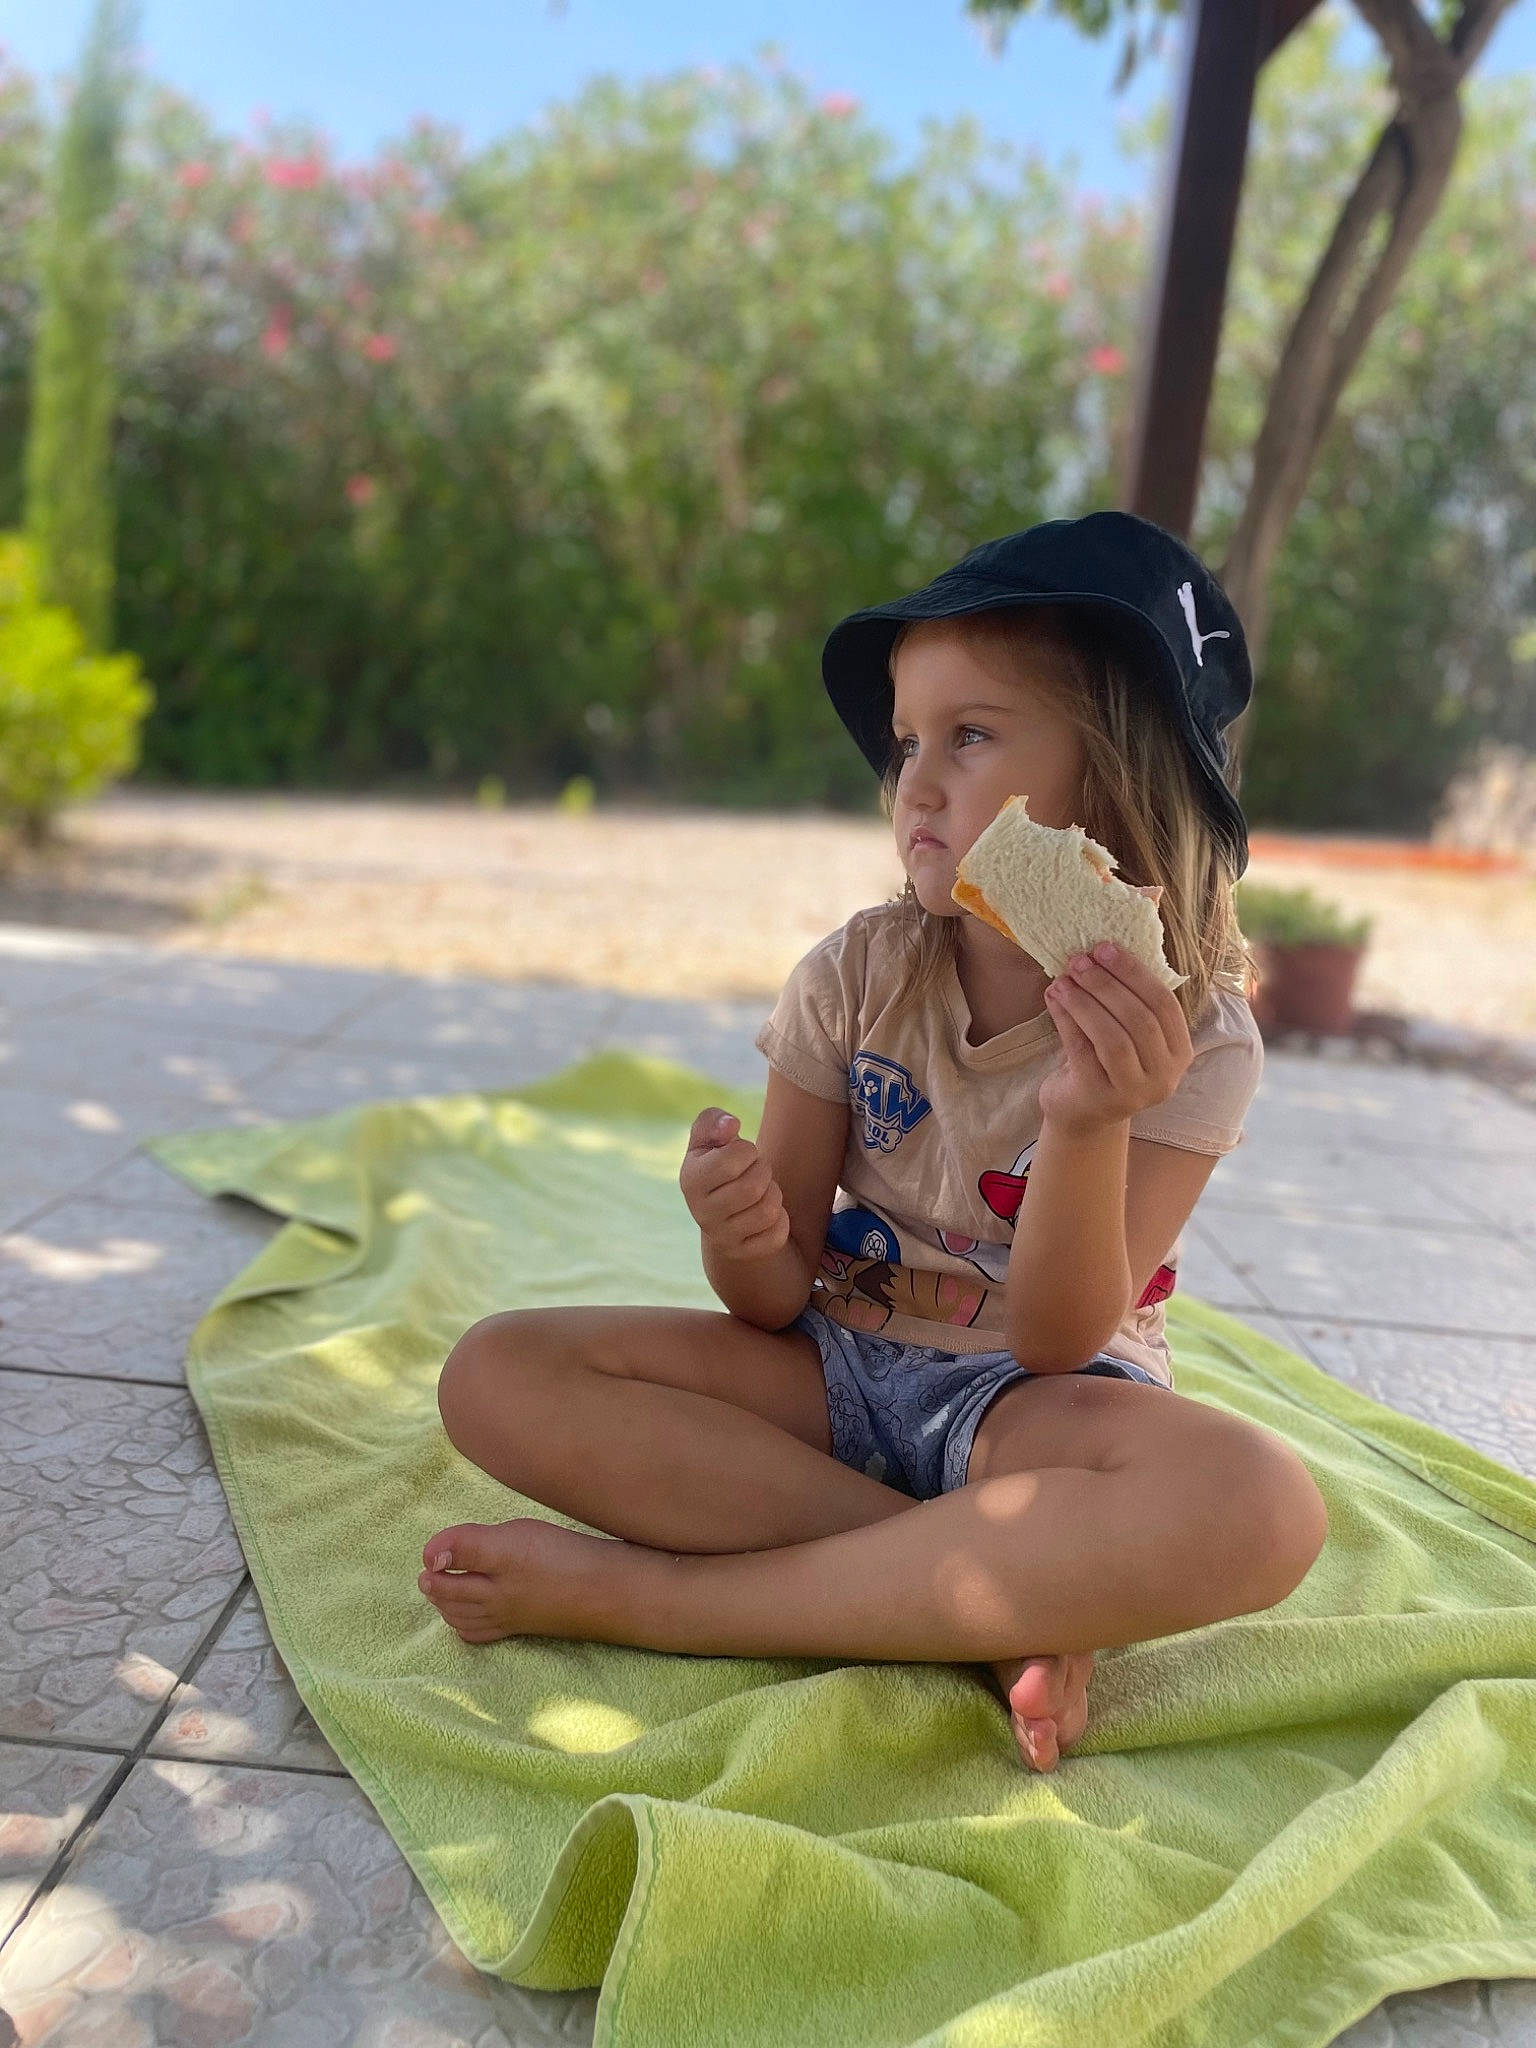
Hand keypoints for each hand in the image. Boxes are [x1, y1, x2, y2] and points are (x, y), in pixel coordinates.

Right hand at [680, 1106, 792, 1260]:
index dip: (747, 1150)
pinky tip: (765, 1214)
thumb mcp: (707, 1137)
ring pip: (769, 1211)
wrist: (718, 1209)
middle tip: (756, 1171)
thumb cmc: (716, 1162)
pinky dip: (780, 1220)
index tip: (742, 1154)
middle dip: (764, 1171)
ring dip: (774, 1194)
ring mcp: (721, 1237)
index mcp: (690, 1179)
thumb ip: (713, 1121)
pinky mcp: (742, 1253)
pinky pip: (777, 1236)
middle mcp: (701, 1212)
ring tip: (761, 1190)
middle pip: (754, 1187)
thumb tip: (730, 1126)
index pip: (734, 1159)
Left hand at [1038, 942, 1192, 1136]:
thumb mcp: (1124, 1031)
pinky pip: (1083, 1051)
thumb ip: (1123, 999)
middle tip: (1078, 961)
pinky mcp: (1101, 1099)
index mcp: (1179, 1052)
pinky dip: (1067, 1020)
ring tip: (1063, 980)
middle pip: (1140, 1019)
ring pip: (1113, 1037)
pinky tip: (1054, 999)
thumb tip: (1096, 952)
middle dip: (1107, 984)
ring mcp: (1135, 1091)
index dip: (1135, 972)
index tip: (1105, 947)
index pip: (1164, 1004)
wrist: (1081, 1112)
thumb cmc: (1104, 1062)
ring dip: (1086, 1002)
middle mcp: (1165, 1076)